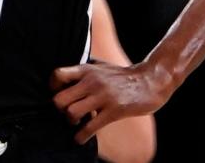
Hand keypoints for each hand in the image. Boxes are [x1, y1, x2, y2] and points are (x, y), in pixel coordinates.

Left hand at [50, 61, 170, 144]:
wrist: (150, 81)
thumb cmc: (123, 76)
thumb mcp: (101, 66)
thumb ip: (84, 71)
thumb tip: (65, 78)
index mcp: (87, 70)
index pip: (58, 75)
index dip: (53, 87)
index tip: (59, 94)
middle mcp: (92, 82)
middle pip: (59, 99)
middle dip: (59, 109)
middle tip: (66, 112)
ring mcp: (103, 97)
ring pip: (71, 113)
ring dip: (70, 121)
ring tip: (76, 122)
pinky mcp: (114, 111)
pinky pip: (90, 127)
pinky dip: (81, 136)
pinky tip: (80, 138)